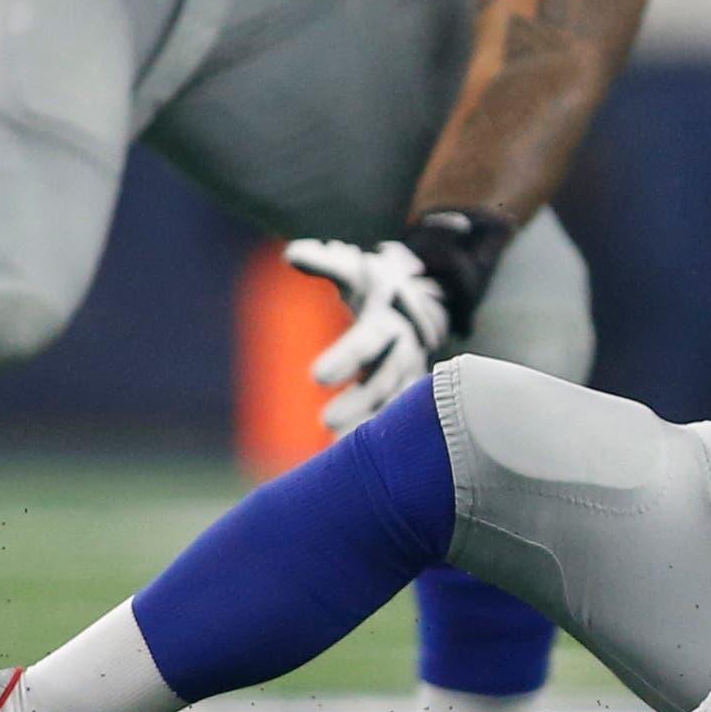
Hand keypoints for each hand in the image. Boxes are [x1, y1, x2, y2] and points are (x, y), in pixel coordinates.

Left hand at [285, 238, 455, 433]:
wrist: (418, 303)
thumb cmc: (374, 285)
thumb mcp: (354, 271)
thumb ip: (325, 263)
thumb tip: (292, 253)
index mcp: (389, 320)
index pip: (368, 341)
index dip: (346, 358)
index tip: (315, 378)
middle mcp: (403, 350)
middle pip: (385, 378)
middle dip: (360, 401)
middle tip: (325, 421)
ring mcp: (408, 375)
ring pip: (394, 405)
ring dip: (368, 426)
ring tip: (335, 448)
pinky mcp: (407, 394)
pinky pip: (395, 419)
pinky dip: (375, 436)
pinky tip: (348, 457)